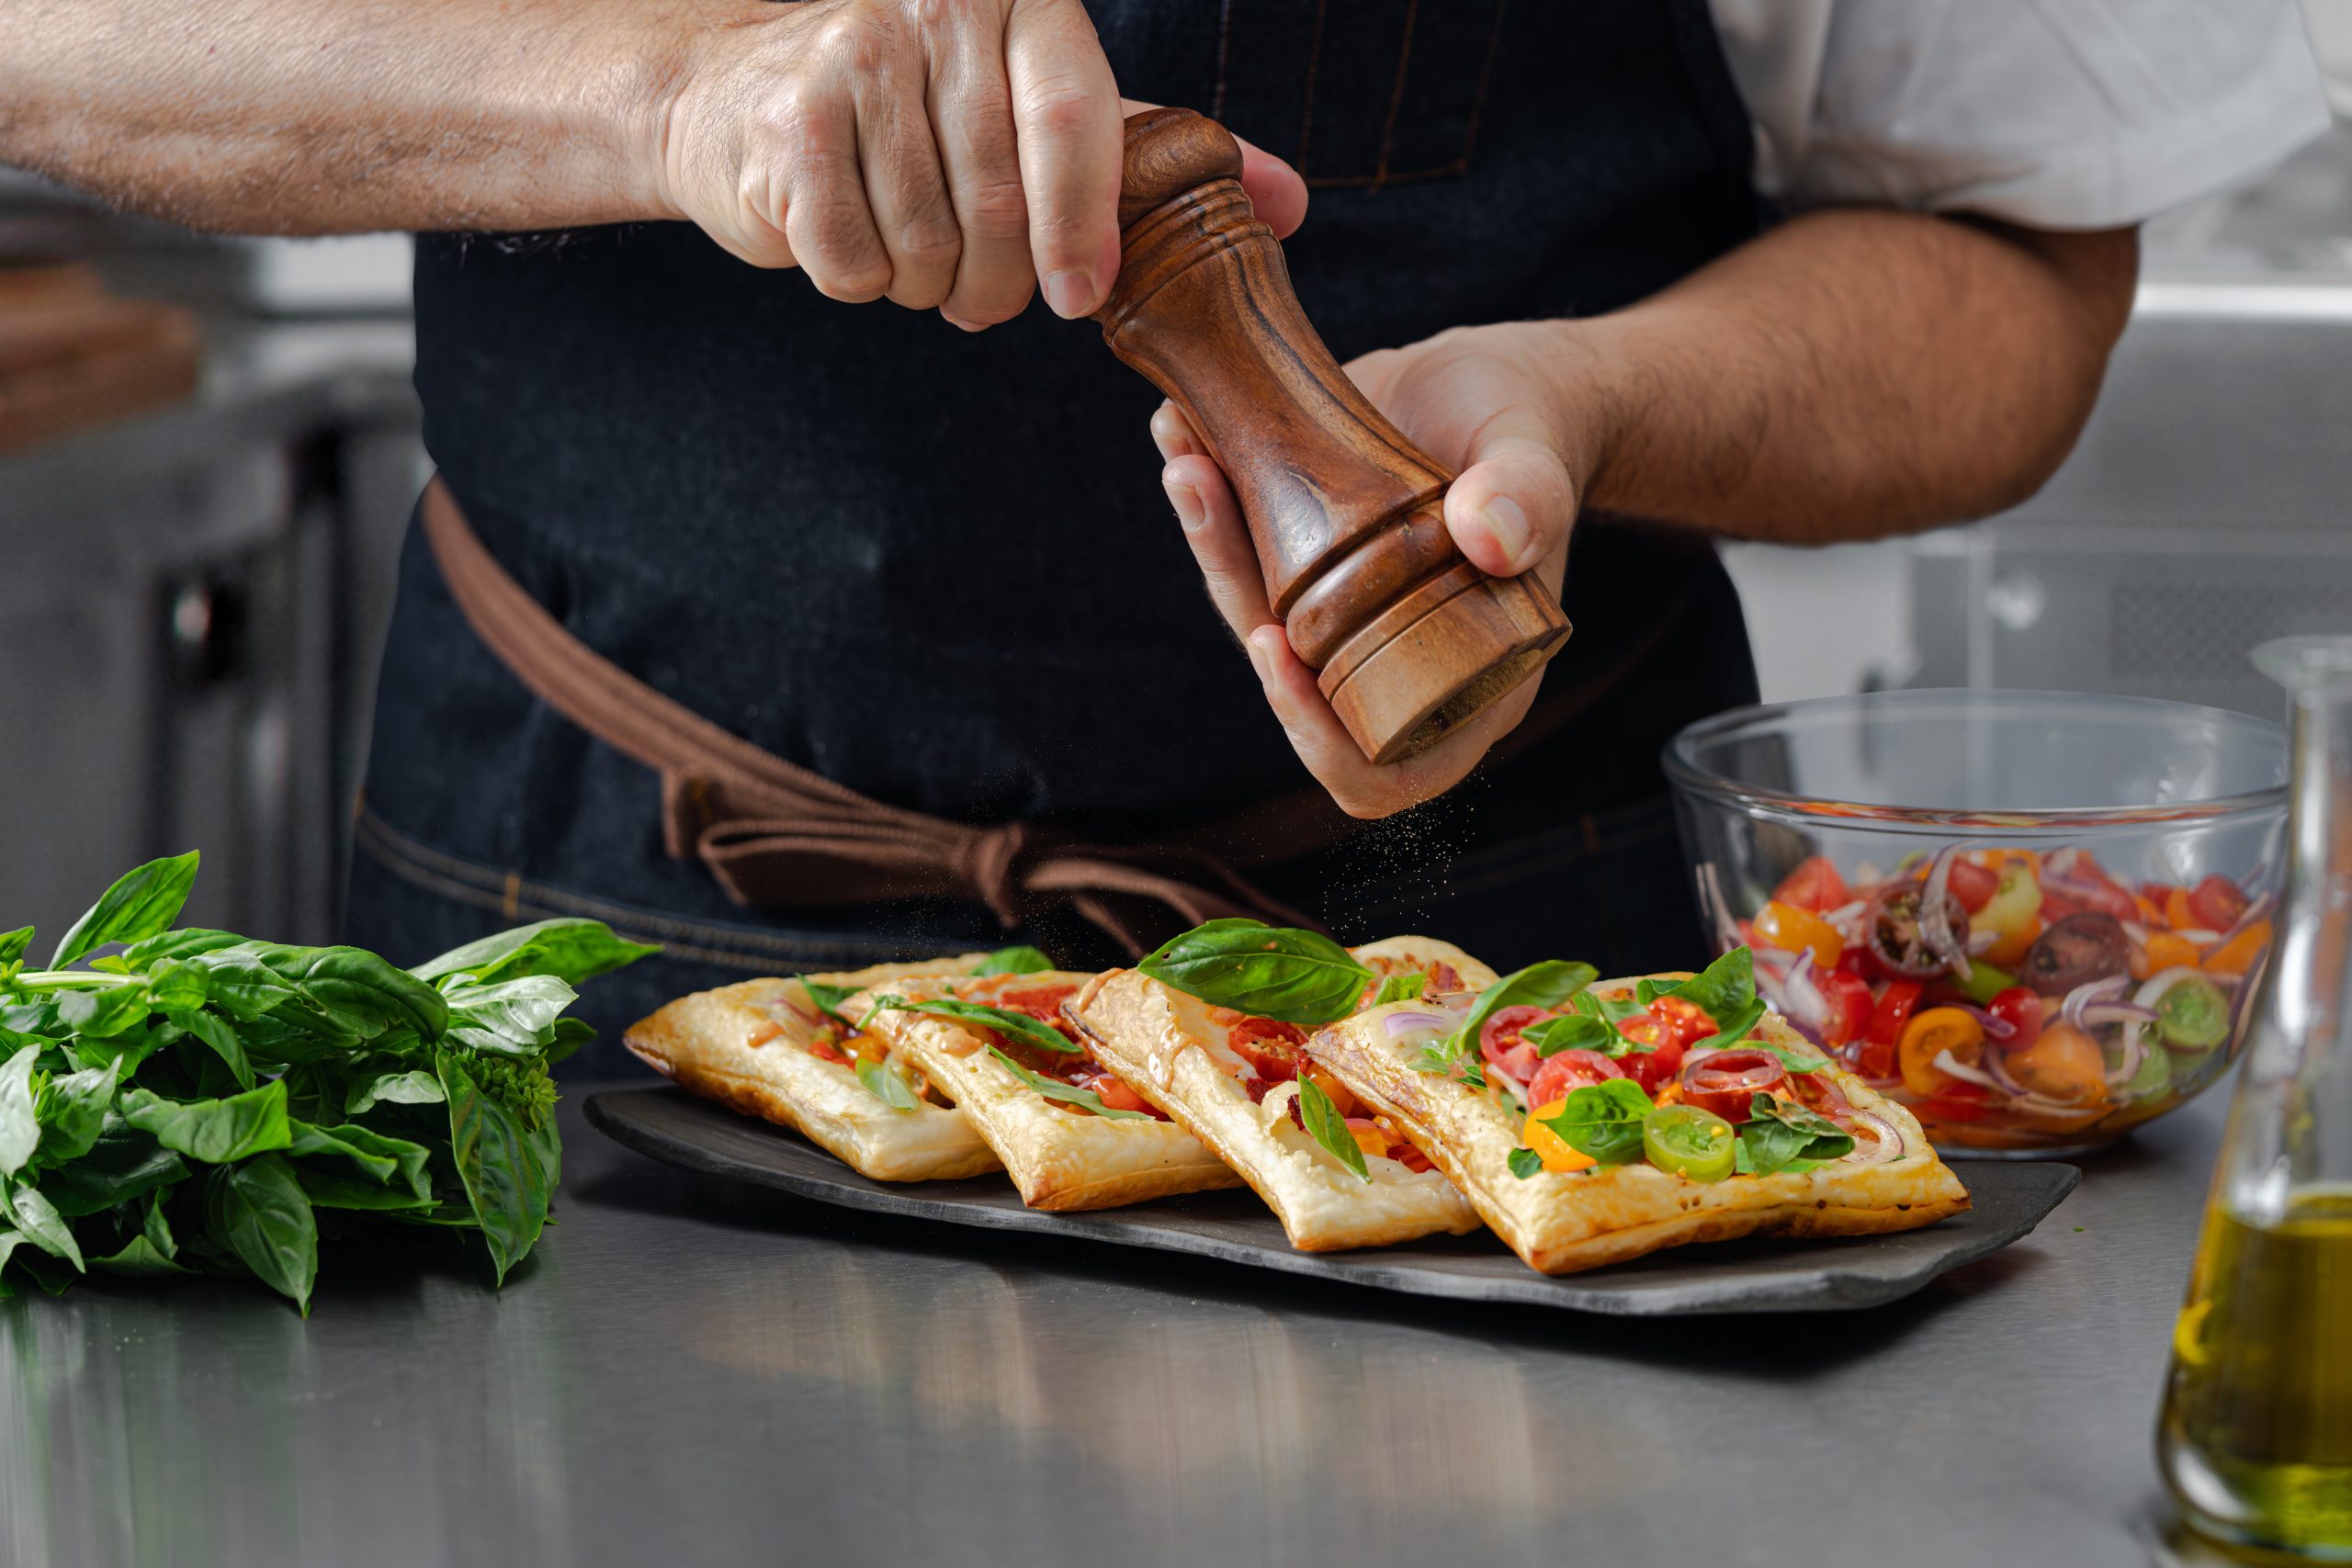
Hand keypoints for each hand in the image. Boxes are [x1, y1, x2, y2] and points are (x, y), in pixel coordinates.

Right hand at [656, 0, 1306, 327]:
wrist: (745, 97)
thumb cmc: (926, 118)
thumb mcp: (1050, 117)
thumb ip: (1162, 158)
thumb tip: (1290, 203)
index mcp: (1027, 3)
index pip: (1074, 123)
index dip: (1082, 229)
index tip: (1078, 299)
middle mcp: (940, 9)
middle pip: (1002, 206)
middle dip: (999, 282)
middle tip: (982, 290)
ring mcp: (857, 54)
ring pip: (930, 245)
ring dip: (929, 286)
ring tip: (918, 256)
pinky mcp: (790, 117)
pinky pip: (856, 261)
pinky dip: (861, 281)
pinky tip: (853, 236)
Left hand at [1154, 320, 1606, 817]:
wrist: (1491, 387)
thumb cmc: (1535, 434)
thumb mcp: (1540, 458)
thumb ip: (1529, 498)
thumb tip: (1489, 537)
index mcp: (1464, 686)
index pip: (1380, 767)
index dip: (1317, 734)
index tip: (1274, 647)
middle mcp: (1388, 668)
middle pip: (1294, 679)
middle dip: (1235, 591)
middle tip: (1204, 491)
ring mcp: (1335, 622)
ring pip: (1253, 617)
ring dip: (1209, 543)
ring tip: (1186, 455)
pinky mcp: (1298, 569)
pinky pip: (1242, 558)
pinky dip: (1210, 500)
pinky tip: (1181, 430)